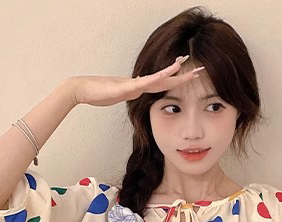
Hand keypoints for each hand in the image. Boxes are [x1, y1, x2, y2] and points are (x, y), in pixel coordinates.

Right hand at [68, 56, 204, 107]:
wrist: (82, 90)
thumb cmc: (98, 93)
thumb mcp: (119, 96)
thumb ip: (130, 94)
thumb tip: (138, 93)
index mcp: (139, 87)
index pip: (162, 84)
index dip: (177, 80)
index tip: (190, 76)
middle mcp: (138, 84)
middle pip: (165, 79)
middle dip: (182, 75)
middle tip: (199, 70)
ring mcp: (132, 84)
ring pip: (157, 78)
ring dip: (171, 72)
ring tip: (185, 65)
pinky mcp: (125, 87)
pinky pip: (143, 83)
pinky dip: (155, 79)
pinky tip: (165, 75)